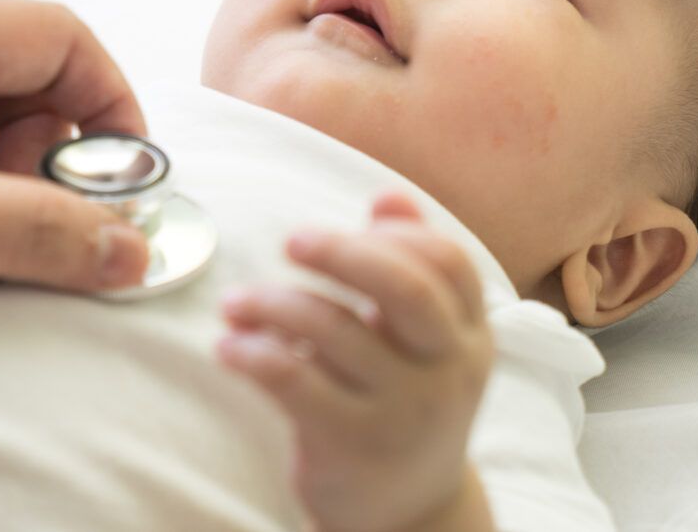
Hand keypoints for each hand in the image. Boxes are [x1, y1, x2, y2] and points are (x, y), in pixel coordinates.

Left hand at [216, 193, 494, 531]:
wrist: (409, 515)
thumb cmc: (404, 404)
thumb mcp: (425, 344)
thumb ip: (410, 268)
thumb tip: (389, 197)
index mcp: (469, 335)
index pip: (448, 261)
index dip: (397, 234)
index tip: (353, 227)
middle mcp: (447, 370)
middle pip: (405, 289)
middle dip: (342, 252)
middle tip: (290, 240)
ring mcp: (402, 410)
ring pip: (334, 332)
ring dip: (272, 303)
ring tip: (234, 303)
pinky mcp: (351, 443)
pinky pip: (294, 382)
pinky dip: (252, 354)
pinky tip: (228, 347)